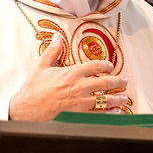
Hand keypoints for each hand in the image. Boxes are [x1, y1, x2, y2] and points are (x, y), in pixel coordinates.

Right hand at [9, 34, 128, 120]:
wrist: (28, 110)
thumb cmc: (33, 88)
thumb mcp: (41, 65)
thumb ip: (52, 50)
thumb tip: (56, 36)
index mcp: (72, 73)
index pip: (94, 66)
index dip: (105, 65)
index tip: (111, 66)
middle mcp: (80, 87)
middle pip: (104, 82)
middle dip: (117, 81)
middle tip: (125, 81)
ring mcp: (81, 103)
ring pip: (104, 100)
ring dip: (117, 98)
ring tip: (125, 98)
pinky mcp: (79, 116)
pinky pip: (98, 114)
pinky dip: (109, 113)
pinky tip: (115, 113)